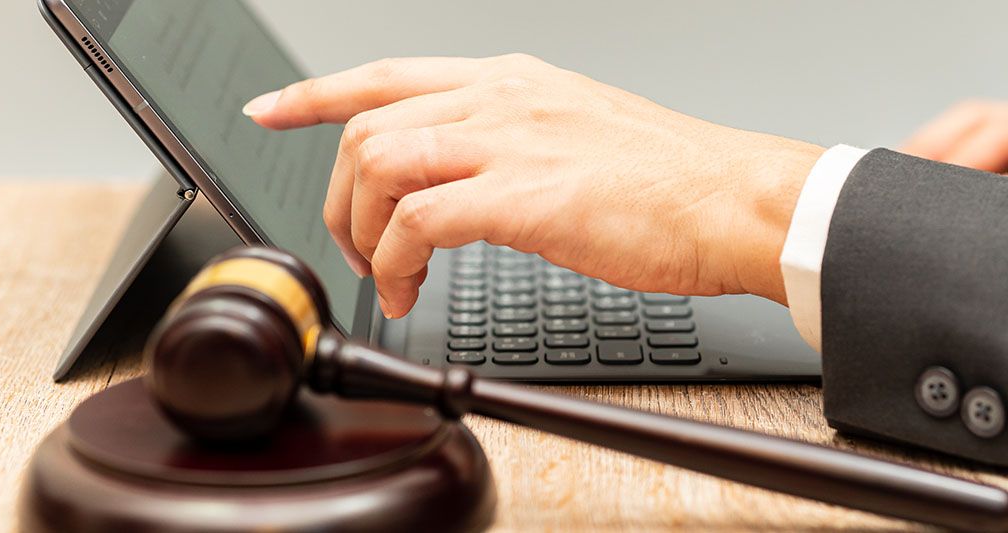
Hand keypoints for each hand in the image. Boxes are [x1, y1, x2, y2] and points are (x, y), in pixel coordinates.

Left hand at [244, 55, 821, 317]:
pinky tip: (408, 288)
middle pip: (368, 127)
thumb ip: (511, 143)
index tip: (272, 106)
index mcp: (510, 81)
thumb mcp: (577, 131)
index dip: (318, 92)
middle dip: (338, 196)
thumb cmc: (672, 180)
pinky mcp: (523, 196)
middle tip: (353, 244)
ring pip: (380, 166)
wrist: (734, 201)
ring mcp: (509, 141)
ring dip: (361, 229)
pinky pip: (418, 224)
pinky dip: (396, 263)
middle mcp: (500, 99)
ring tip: (382, 272)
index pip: (388, 74)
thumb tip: (468, 182)